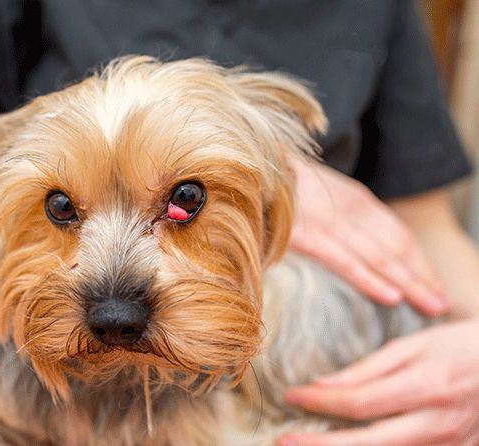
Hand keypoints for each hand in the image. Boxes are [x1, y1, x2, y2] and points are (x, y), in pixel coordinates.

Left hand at [278, 318, 478, 445]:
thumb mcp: (412, 346)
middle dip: (321, 445)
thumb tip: (323, 385)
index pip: (359, 402)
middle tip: (284, 441)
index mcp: (425, 387)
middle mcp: (437, 423)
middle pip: (368, 444)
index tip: (291, 396)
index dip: (320, 404)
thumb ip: (368, 368)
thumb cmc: (458, 347)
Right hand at [289, 159, 448, 315]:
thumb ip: (337, 218)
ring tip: (432, 307)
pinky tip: (392, 297)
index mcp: (355, 199)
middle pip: (397, 247)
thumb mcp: (317, 194)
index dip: (419, 262)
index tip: (435, 286)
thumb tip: (352, 245)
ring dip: (410, 283)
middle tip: (444, 305)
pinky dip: (371, 279)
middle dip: (423, 278)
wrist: (247, 161)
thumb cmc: (277, 186)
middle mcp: (350, 209)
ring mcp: (329, 220)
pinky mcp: (307, 233)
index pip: (398, 234)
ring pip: (380, 256)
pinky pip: (345, 261)